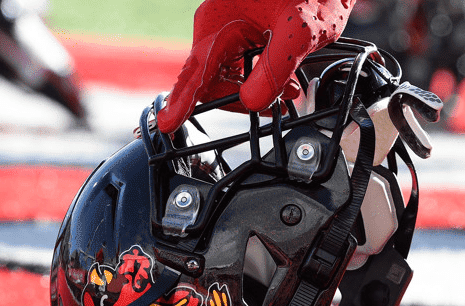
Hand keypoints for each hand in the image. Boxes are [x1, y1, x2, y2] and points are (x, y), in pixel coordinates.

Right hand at [157, 0, 355, 132]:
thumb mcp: (298, 34)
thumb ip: (273, 69)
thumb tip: (251, 102)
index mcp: (218, 23)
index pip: (195, 73)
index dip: (182, 102)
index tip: (167, 124)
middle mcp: (215, 26)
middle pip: (211, 81)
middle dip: (242, 98)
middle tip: (279, 105)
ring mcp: (226, 29)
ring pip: (227, 77)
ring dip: (255, 91)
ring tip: (288, 92)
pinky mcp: (240, 33)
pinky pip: (240, 66)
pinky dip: (260, 79)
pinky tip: (283, 82)